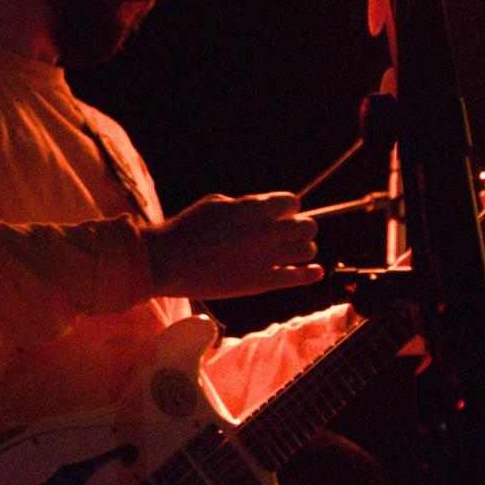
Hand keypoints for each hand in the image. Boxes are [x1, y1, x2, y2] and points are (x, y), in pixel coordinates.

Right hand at [143, 192, 322, 300]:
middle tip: (288, 234)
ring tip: (290, 253)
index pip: (292, 203)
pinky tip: (316, 272)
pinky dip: (310, 274)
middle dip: (299, 228)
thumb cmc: (187, 229)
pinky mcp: (262, 282)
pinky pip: (298, 277)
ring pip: (307, 250)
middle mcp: (265, 231)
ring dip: (301, 250)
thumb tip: (265, 210)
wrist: (168, 262)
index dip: (287, 209)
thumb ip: (246, 206)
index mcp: (253, 208)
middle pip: (307, 226)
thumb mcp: (216, 203)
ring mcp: (266, 258)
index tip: (280, 215)